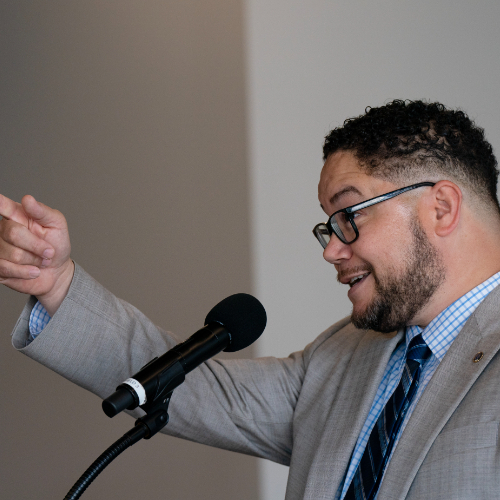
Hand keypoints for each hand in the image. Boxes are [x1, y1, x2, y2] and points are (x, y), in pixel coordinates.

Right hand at [0, 194, 73, 315]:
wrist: (57, 270)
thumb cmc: (56, 244)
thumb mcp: (57, 225)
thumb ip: (43, 211)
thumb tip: (28, 199)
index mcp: (17, 215)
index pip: (3, 206)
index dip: (0, 203)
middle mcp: (4, 229)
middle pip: (12, 233)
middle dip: (37, 245)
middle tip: (49, 251)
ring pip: (12, 253)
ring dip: (34, 260)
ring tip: (41, 260)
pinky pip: (6, 268)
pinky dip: (25, 272)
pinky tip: (33, 270)